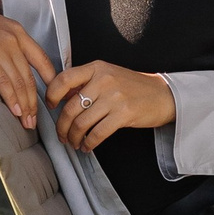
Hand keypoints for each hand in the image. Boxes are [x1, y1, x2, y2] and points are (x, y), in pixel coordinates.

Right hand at [0, 13, 57, 129]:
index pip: (41, 59)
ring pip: (19, 83)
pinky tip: (15, 110)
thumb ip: (9, 45)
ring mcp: (0, 50)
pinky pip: (3, 82)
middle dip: (34, 102)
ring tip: (27, 120)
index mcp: (18, 33)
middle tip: (35, 119)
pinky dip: (11, 98)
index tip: (53, 95)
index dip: (50, 79)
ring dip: (24, 105)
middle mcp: (12, 41)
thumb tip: (17, 69)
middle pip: (29, 77)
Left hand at [45, 58, 176, 153]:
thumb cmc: (133, 87)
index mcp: (97, 68)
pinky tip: (87, 146)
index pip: (64, 79)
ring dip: (74, 137)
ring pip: (82, 123)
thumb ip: (86, 83)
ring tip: (74, 143)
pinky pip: (97, 133)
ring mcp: (114, 97)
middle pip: (70, 107)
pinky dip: (89, 143)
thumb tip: (60, 98)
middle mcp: (104, 80)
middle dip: (62, 126)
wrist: (163, 95)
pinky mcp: (124, 114)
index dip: (51, 94)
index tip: (50, 106)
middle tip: (62, 135)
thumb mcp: (108, 75)